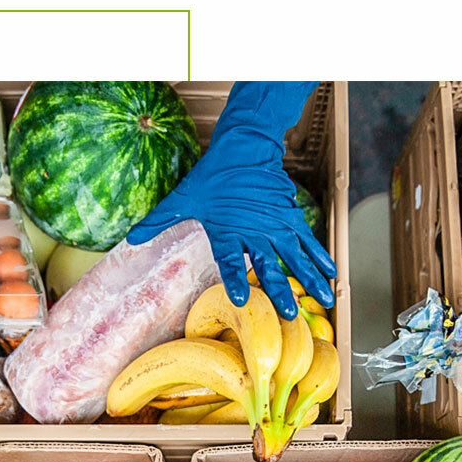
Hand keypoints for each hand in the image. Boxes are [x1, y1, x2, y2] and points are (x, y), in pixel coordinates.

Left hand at [127, 82, 336, 319]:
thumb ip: (159, 220)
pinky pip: (308, 241)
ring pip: (296, 258)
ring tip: (325, 300)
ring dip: (310, 280)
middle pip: (270, 266)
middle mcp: (255, 231)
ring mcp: (277, 225)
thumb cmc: (213, 174)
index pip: (231, 260)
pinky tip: (331, 273)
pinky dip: (320, 256)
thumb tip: (130, 238)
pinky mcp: (291, 218)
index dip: (236, 280)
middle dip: (280, 292)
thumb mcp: (183, 197)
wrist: (245, 146)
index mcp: (228, 229)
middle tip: (288, 315)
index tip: (242, 299)